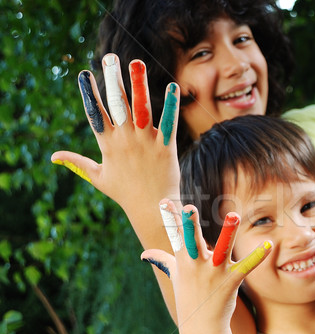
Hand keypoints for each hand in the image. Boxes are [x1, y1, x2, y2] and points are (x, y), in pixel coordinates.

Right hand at [51, 54, 180, 214]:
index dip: (88, 94)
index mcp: (108, 145)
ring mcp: (145, 143)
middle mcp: (125, 141)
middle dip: (112, 80)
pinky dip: (171, 105)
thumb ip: (77, 163)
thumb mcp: (98, 177)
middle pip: (117, 105)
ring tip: (135, 62)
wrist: (152, 209)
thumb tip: (54, 157)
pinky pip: (168, 123)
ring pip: (141, 109)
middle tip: (109, 58)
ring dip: (138, 85)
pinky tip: (174, 87)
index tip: (83, 73)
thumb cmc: (125, 193)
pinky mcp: (165, 148)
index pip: (96, 114)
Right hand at [141, 199, 271, 333]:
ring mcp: (214, 273)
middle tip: (190, 208)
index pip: (175, 235)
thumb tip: (145, 254)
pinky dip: (258, 256)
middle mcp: (197, 265)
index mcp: (184, 260)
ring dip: (228, 232)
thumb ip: (163, 260)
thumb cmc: (188, 297)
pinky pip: (246, 266)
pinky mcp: (231, 281)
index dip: (170, 218)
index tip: (164, 200)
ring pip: (222, 249)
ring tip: (234, 215)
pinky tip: (269, 244)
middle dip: (190, 225)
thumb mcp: (175, 276)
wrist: (201, 328)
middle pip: (192, 241)